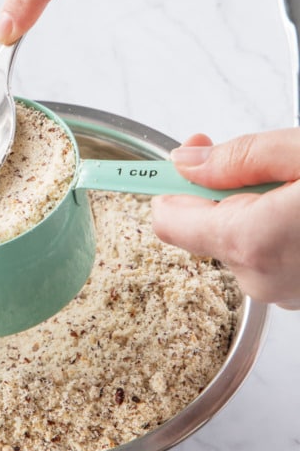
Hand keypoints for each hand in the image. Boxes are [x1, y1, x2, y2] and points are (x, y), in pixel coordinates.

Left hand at [151, 130, 299, 308]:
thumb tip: (188, 163)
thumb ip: (240, 158)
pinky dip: (277, 233)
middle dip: (225, 194)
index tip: (165, 167)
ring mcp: (282, 293)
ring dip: (256, 213)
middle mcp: (261, 278)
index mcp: (252, 241)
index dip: (168, 185)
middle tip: (262, 166)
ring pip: (239, 241)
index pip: (169, 219)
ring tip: (296, 194)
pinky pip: (267, 257)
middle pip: (205, 228)